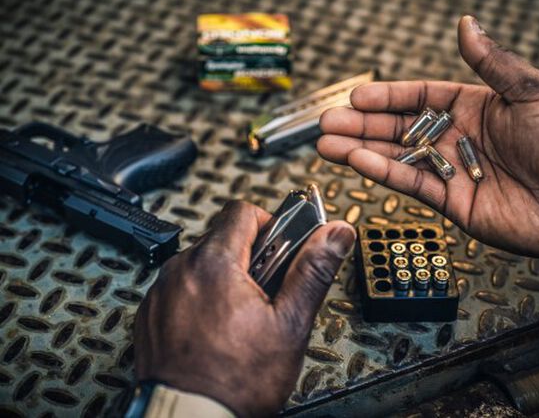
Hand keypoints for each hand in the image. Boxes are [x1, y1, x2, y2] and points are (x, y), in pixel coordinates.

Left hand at [133, 201, 354, 416]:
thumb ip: (312, 270)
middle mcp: (181, 270)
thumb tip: (334, 235)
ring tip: (242, 316)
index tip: (280, 247)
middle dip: (250, 257)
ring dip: (224, 278)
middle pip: (223, 238)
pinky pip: (180, 288)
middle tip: (267, 292)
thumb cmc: (237, 380)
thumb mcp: (289, 324)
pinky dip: (199, 298)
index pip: (243, 211)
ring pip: (201, 264)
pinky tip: (215, 328)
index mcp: (215, 263)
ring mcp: (161, 291)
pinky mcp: (150, 313)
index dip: (269, 224)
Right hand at [318, 15, 538, 262]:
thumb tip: (467, 26)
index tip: (357, 96)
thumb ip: (491, 63)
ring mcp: (450, 171)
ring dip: (359, 149)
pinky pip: (409, 184)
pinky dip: (381, 172)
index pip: (419, 97)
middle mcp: (456, 139)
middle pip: (398, 128)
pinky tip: (356, 161)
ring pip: (395, 157)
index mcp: (474, 108)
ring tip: (325, 144)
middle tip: (326, 122)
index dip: (387, 96)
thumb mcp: (531, 91)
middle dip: (361, 125)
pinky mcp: (450, 202)